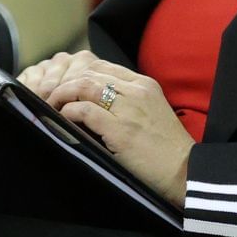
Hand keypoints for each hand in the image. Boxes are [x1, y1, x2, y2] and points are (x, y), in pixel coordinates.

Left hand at [35, 52, 194, 207]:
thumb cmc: (167, 148)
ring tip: (52, 105)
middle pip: (90, 72)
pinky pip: (85, 111)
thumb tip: (94, 100)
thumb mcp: (152, 112)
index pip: (103, 66)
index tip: (65, 86)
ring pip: (84, 86)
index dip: (78, 73)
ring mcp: (129, 110)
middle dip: (65, 82)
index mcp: (145, 85)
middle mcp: (137, 91)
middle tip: (51, 96)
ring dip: (62, 95)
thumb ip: (129, 101)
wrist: (185, 171)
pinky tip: (63, 119)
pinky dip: (68, 113)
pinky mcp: (121, 130)